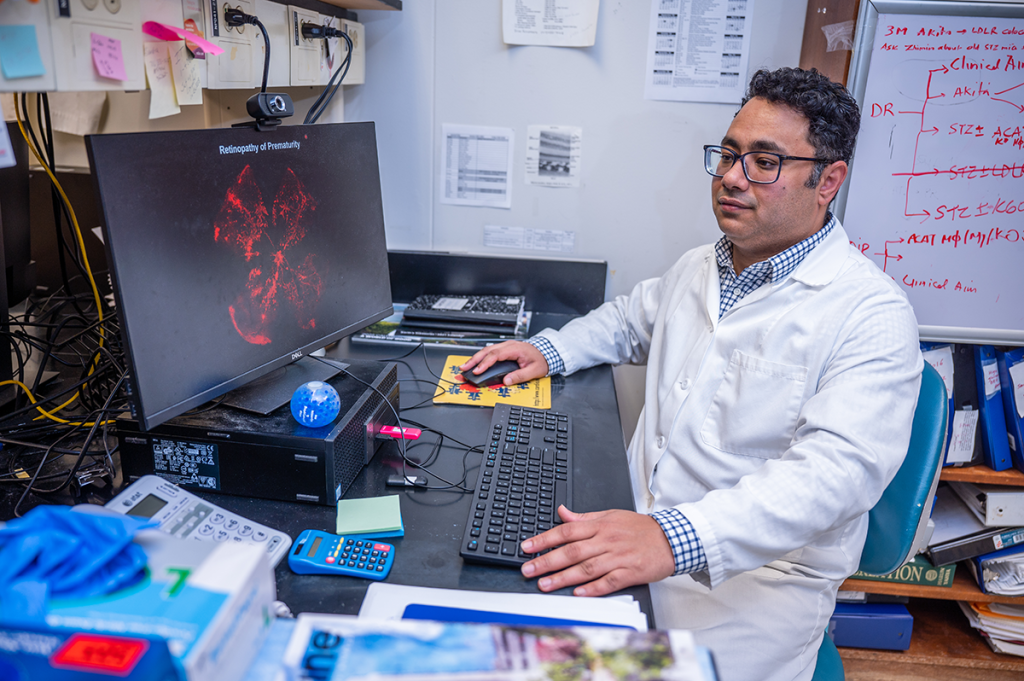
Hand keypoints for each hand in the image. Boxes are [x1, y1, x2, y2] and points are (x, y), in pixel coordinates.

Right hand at [460, 340, 548, 385]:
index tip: (477, 371)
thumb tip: (506, 381)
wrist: (546, 352)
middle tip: (464, 368)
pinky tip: (475, 363)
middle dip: (474, 360)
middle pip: (487, 350)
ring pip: (487, 350)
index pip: (496, 355)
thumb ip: (520, 376)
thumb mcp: (534, 371)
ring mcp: (506, 346)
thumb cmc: (541, 360)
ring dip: (475, 358)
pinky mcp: (504, 349)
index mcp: (515, 349)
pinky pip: (490, 352)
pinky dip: (481, 357)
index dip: (485, 363)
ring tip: (466, 366)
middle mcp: (509, 345)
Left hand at [520, 506, 675, 596]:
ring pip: (587, 568)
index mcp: (600, 525)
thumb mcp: (611, 515)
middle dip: (547, 561)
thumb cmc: (639, 528)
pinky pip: (609, 582)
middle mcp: (607, 540)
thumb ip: (584, 518)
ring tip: (545, 584)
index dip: (544, 539)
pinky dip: (593, 588)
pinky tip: (578, 593)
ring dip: (563, 577)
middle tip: (528, 570)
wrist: (671, 538)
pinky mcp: (631, 573)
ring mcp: (618, 557)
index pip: (566, 531)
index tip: (527, 548)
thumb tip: (562, 512)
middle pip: (572, 551)